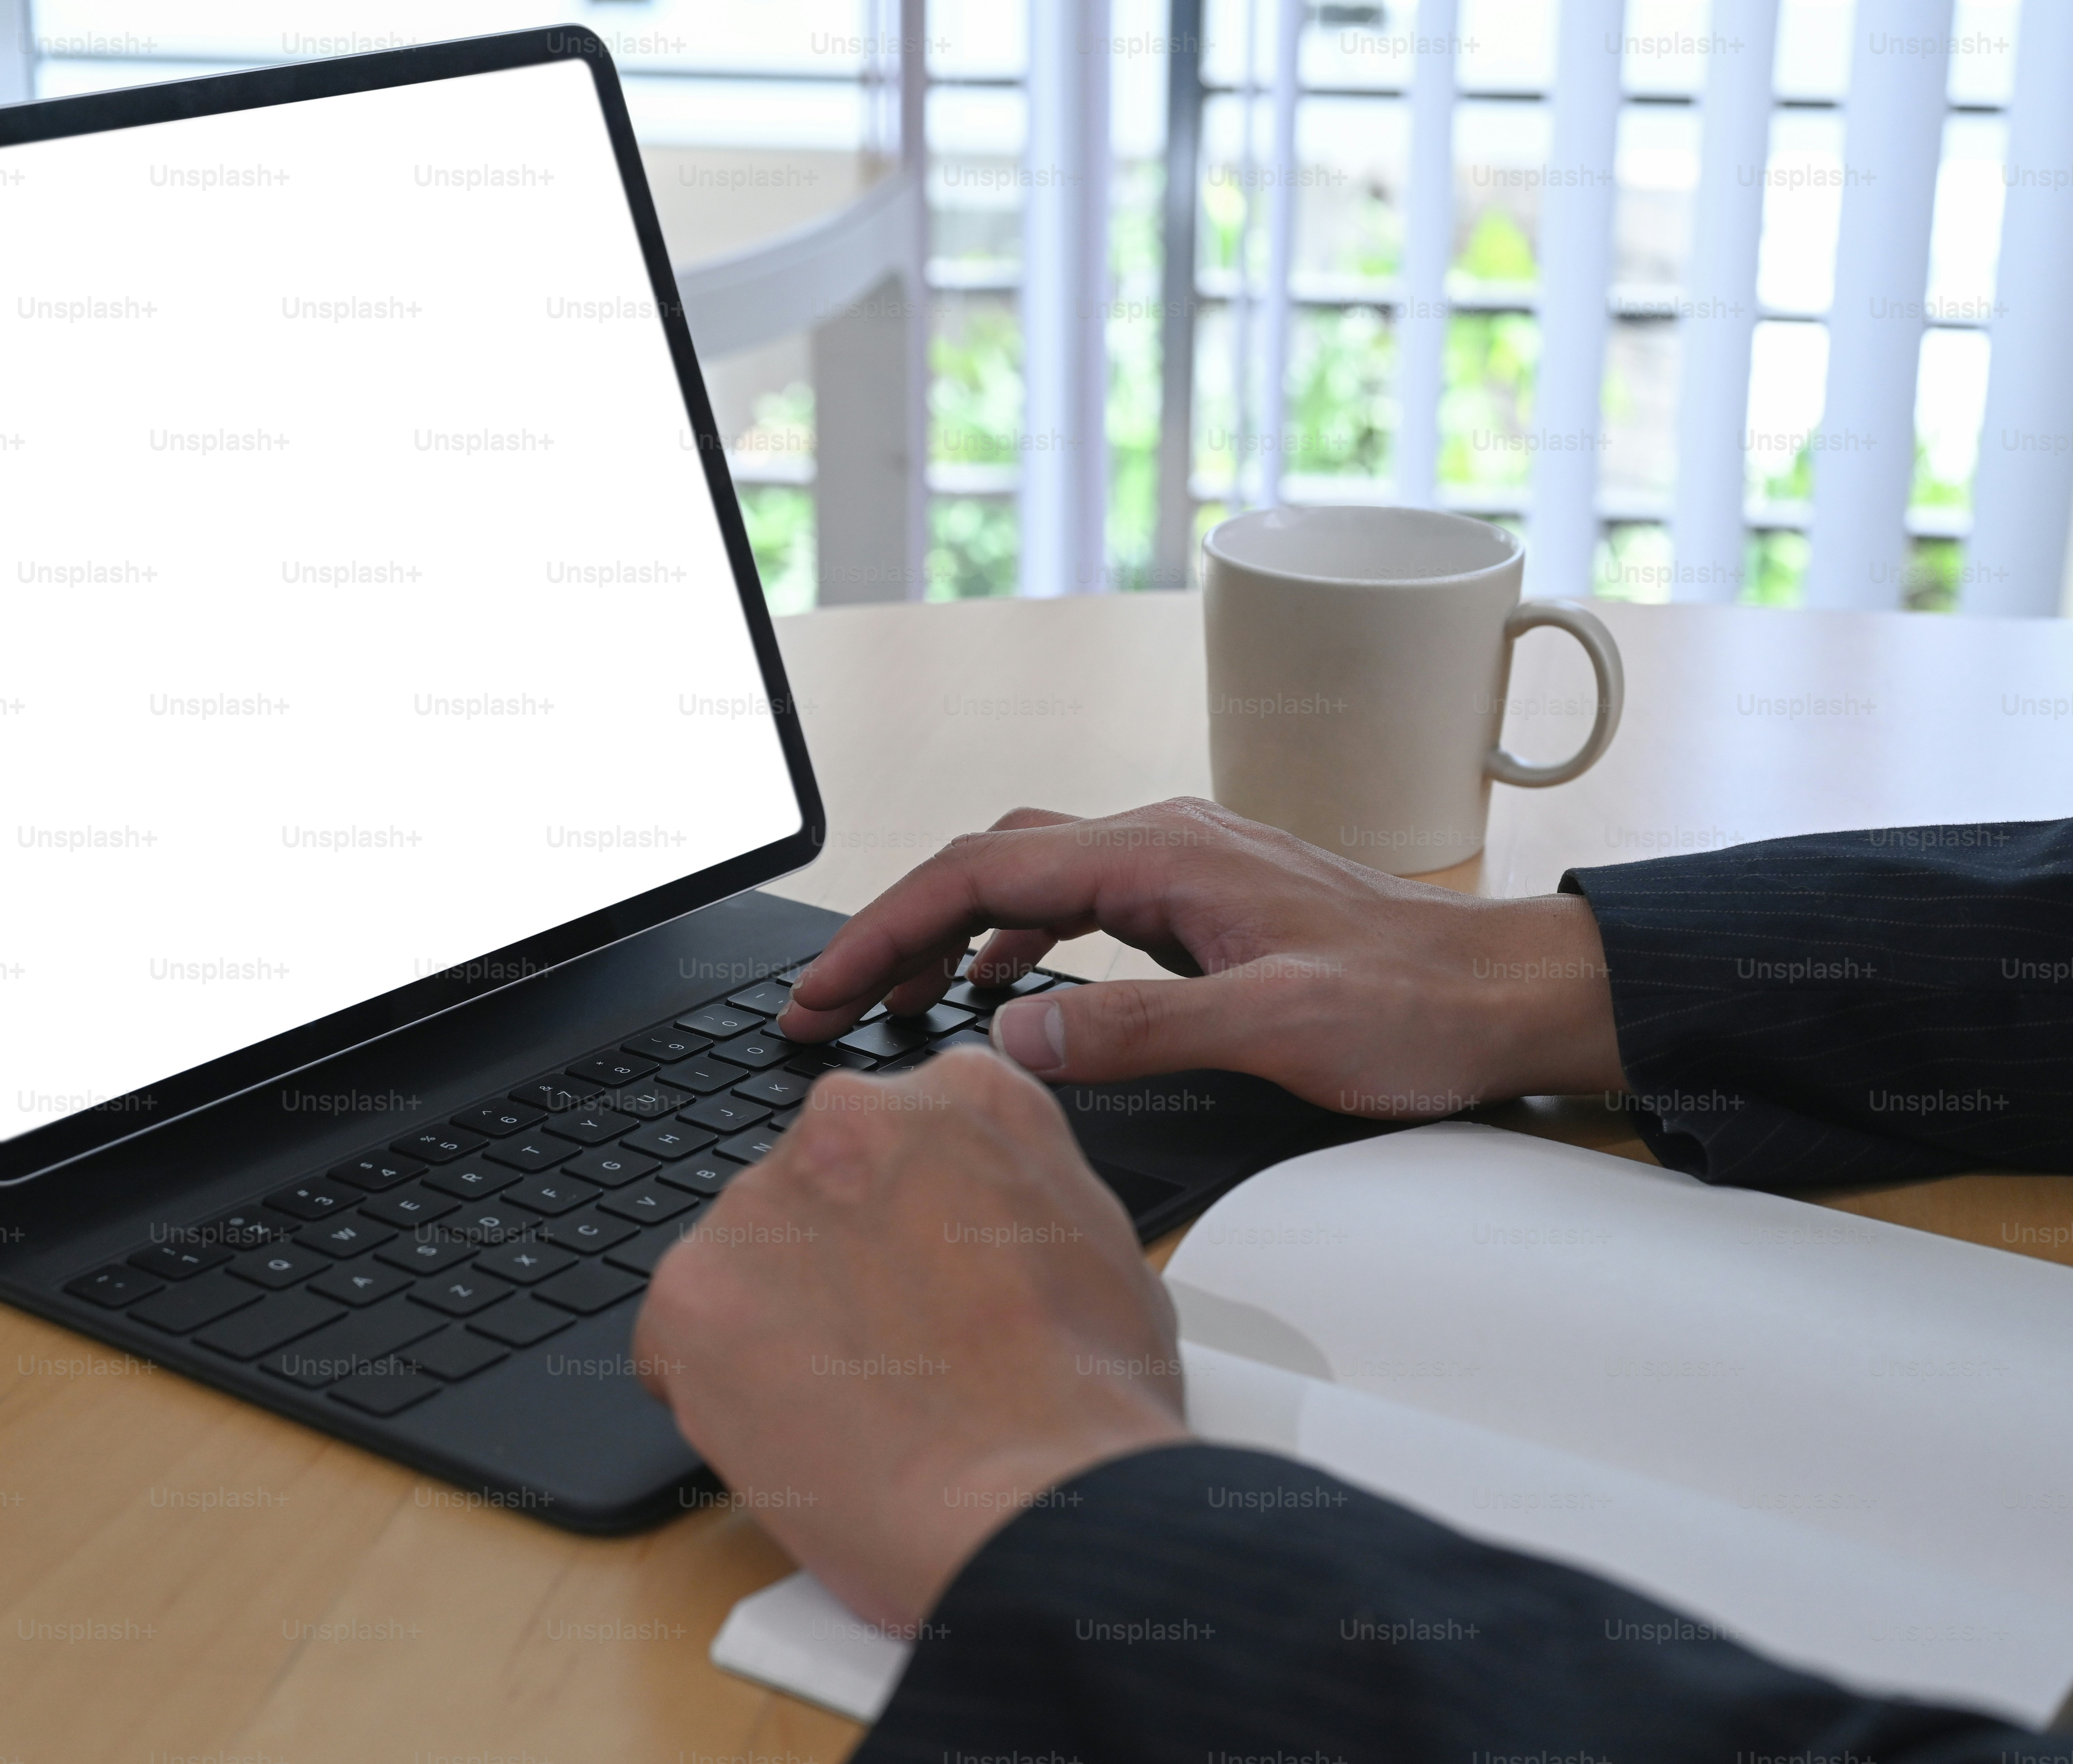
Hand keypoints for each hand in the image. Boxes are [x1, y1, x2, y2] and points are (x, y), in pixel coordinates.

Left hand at [632, 1050, 1187, 1628]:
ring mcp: (760, 1201)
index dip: (906, 1218)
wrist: (1033, 1502)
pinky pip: (677, 1333)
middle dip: (834, 1262)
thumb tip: (980, 1221)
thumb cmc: (1087, 1400)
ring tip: (850, 1402)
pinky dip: (714, 1382)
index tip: (916, 1272)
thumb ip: (1013, 1194)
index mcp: (960, 1096)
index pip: (897, 1134)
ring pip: (743, 1258)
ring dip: (777, 1320)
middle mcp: (849, 1118)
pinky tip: (791, 1426)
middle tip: (884, 1348)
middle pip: (813, 1187)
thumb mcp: (1097, 1236)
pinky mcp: (690, 1289)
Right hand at [774, 797, 1625, 1116]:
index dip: (886, 932)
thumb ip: (1141, 1030)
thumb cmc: (1415, 1008)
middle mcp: (1162, 842)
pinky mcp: (1199, 904)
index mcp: (1163, 856)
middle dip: (894, 930)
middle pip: (986, 862)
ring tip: (890, 1003)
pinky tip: (999, 989)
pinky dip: (1014, 940)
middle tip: (826, 1006)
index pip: (980, 873)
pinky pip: (1074, 903)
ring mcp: (1180, 868)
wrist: (1510, 994)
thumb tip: (1015, 1035)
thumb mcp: (1277, 1029)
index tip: (822, 993)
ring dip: (948, 934)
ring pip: (1025, 877)